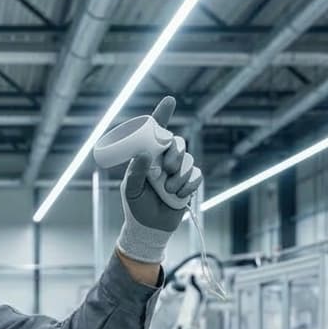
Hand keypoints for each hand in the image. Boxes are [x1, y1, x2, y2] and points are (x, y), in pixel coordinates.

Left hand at [119, 97, 202, 246]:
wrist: (150, 228)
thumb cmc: (136, 206)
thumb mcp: (130, 189)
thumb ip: (135, 172)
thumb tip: (143, 154)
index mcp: (148, 155)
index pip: (155, 131)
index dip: (163, 114)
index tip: (170, 100)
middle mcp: (164, 159)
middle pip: (178, 142)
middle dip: (176, 153)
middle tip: (167, 168)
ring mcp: (178, 170)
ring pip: (189, 159)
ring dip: (180, 175)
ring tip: (168, 190)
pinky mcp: (189, 182)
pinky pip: (197, 175)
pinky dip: (189, 184)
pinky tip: (179, 194)